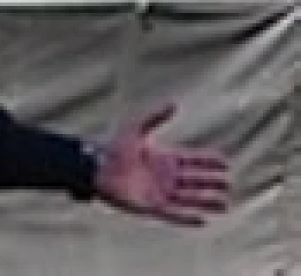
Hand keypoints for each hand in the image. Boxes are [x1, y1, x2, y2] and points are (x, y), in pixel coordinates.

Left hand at [93, 103, 230, 225]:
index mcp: (164, 158)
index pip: (193, 160)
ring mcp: (159, 192)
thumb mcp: (137, 128)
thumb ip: (156, 116)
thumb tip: (175, 102)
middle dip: (212, 182)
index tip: (225, 162)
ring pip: (189, 199)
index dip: (208, 161)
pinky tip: (202, 220)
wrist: (95, 165)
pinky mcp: (150, 207)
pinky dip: (187, 218)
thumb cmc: (113, 146)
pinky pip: (173, 215)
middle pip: (195, 180)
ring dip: (206, 202)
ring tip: (224, 204)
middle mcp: (165, 176)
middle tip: (229, 183)